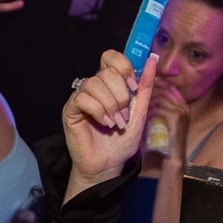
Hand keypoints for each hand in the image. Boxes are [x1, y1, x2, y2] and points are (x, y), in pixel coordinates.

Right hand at [64, 51, 155, 187]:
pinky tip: (104, 123)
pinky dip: (97, 110)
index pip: (111, 57)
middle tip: (124, 115)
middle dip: (121, 95)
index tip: (134, 87)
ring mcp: (81, 97)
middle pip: (107, 72)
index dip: (124, 67)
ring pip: (94, 83)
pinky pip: (82, 98)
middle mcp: (94, 87)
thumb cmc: (122, 142)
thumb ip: (145, 87)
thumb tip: (152, 59)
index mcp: (110, 84)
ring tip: (115, 122)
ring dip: (110, 105)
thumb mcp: (140, 112)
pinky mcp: (70, 110)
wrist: (108, 165)